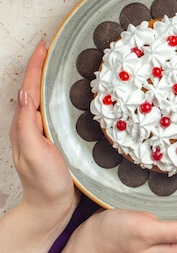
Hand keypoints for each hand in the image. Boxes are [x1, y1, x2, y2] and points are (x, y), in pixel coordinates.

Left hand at [9, 40, 79, 217]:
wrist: (52, 207)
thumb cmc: (45, 183)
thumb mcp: (35, 152)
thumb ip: (27, 124)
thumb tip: (25, 93)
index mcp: (25, 124)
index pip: (29, 87)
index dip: (36, 65)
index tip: (45, 45)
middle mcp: (33, 124)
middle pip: (36, 88)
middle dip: (43, 65)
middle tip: (56, 46)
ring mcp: (45, 131)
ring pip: (47, 98)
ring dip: (53, 78)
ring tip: (65, 62)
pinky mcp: (58, 138)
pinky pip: (57, 110)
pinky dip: (62, 95)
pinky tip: (75, 93)